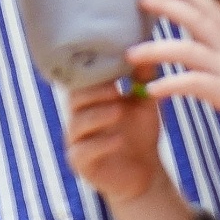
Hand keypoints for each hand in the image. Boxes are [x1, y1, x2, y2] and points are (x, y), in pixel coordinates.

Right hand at [64, 75, 161, 205]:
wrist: (144, 171)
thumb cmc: (140, 132)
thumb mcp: (144, 102)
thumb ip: (143, 78)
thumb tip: (145, 47)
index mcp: (90, 100)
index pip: (82, 79)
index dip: (93, 71)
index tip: (111, 63)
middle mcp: (79, 118)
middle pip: (74, 99)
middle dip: (93, 92)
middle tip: (114, 88)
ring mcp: (77, 141)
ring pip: (76, 124)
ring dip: (98, 116)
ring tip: (119, 111)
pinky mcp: (81, 164)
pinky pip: (83, 152)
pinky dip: (101, 144)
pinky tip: (118, 140)